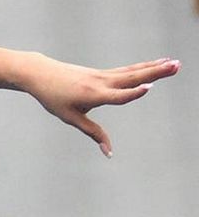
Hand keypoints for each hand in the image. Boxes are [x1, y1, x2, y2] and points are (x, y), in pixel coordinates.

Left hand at [25, 54, 179, 157]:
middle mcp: (100, 82)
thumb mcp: (70, 117)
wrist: (38, 72)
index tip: (148, 88)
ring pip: (133, 71)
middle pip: (132, 77)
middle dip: (155, 73)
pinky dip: (143, 67)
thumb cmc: (52, 97)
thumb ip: (93, 133)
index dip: (132, 94)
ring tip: (175, 63)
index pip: (117, 95)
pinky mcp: (102, 73)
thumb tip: (109, 153)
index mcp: (92, 94)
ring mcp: (102, 75)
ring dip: (155, 67)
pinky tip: (156, 63)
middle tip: (177, 66)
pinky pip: (126, 70)